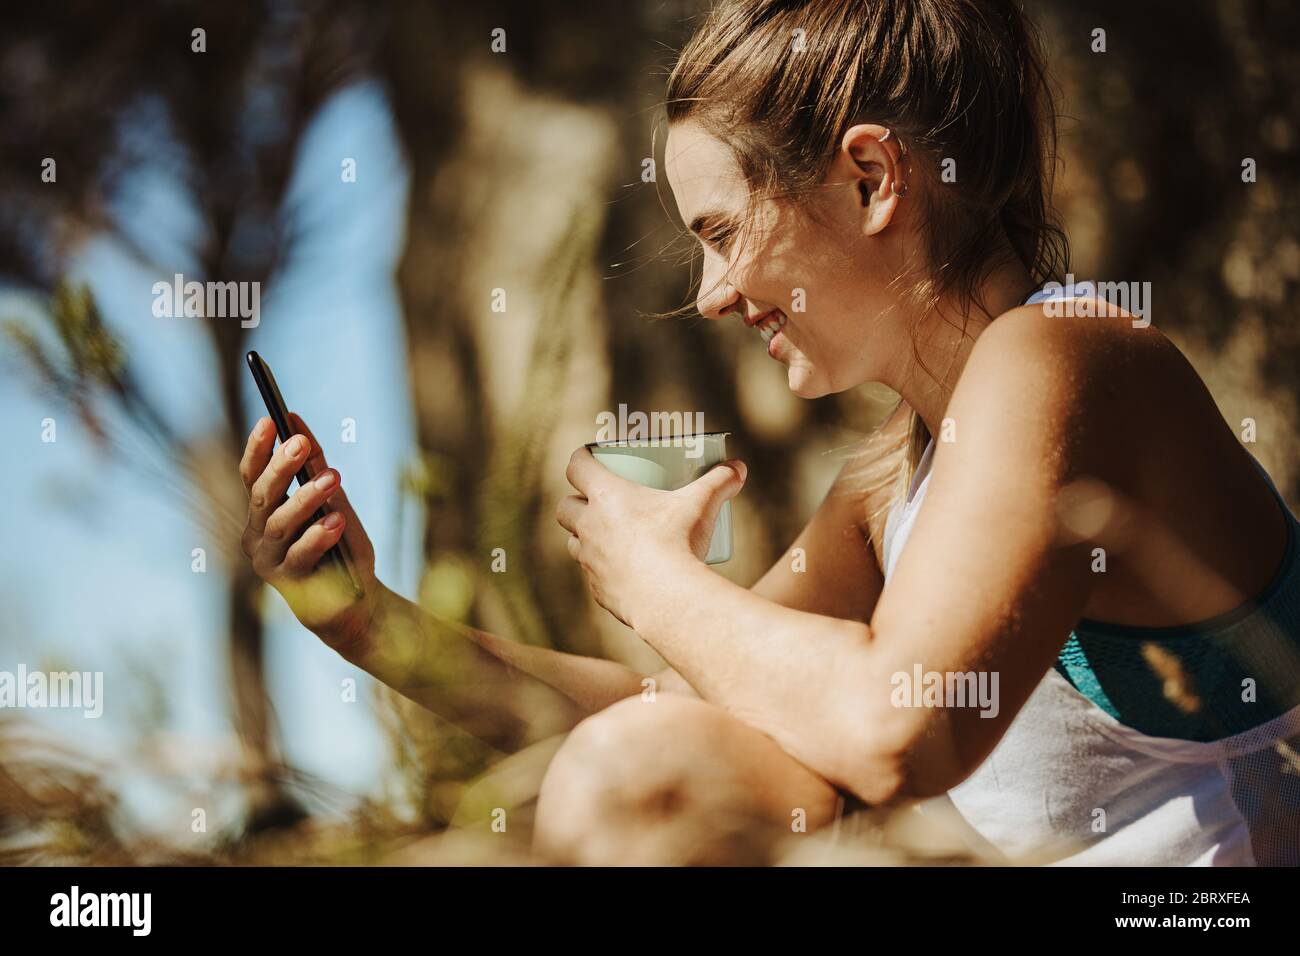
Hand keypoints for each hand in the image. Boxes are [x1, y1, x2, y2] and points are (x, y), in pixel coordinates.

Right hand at [239, 412, 379, 653]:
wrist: (357, 600)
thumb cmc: (340, 545)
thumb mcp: (332, 500)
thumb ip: (315, 465)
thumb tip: (296, 419)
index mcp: (262, 513)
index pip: (252, 476)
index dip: (258, 449)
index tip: (269, 420)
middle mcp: (257, 536)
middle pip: (262, 497)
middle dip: (280, 467)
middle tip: (300, 442)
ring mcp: (269, 562)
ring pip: (280, 525)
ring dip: (306, 498)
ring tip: (333, 478)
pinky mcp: (289, 585)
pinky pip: (300, 556)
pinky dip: (319, 536)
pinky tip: (337, 520)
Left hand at [555, 446, 746, 627]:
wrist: (667, 598)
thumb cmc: (679, 542)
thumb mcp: (702, 506)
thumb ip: (720, 482)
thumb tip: (738, 467)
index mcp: (606, 496)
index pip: (577, 466)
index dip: (581, 457)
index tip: (589, 455)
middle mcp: (589, 526)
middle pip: (565, 507)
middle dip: (576, 501)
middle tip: (595, 500)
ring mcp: (590, 560)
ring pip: (573, 542)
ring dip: (583, 536)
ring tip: (605, 536)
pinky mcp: (597, 589)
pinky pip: (591, 575)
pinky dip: (601, 569)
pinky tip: (619, 570)